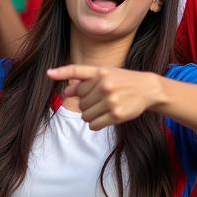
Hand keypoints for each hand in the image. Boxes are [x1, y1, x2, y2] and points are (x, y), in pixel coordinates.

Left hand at [46, 64, 165, 129]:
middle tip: (101, 100)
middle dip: (87, 104)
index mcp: (101, 72)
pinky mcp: (116, 114)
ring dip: (91, 115)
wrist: (147, 88)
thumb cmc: (123, 80)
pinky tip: (106, 117)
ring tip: (104, 108)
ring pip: (85, 115)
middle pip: (80, 101)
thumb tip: (66, 92)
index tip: (48, 73)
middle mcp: (105, 84)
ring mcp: (111, 100)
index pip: (77, 71)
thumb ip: (85, 81)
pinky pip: (93, 125)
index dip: (62, 72)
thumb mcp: (106, 74)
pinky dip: (96, 124)